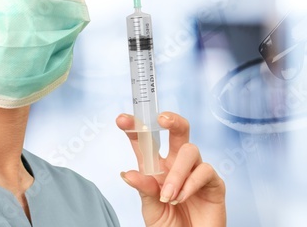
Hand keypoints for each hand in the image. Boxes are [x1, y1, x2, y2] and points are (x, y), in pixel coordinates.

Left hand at [116, 112, 225, 226]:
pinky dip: (190, 184)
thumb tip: (127, 173)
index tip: (122, 119)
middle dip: (172, 120)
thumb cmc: (169, 225)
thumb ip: (144, 189)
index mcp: (156, 167)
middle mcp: (177, 165)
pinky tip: (181, 198)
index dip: (135, 127)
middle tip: (162, 119)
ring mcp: (196, 172)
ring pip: (190, 151)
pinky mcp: (214, 184)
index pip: (145, 142)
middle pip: (179, 132)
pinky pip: (205, 172)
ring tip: (167, 196)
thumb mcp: (150, 208)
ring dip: (176, 173)